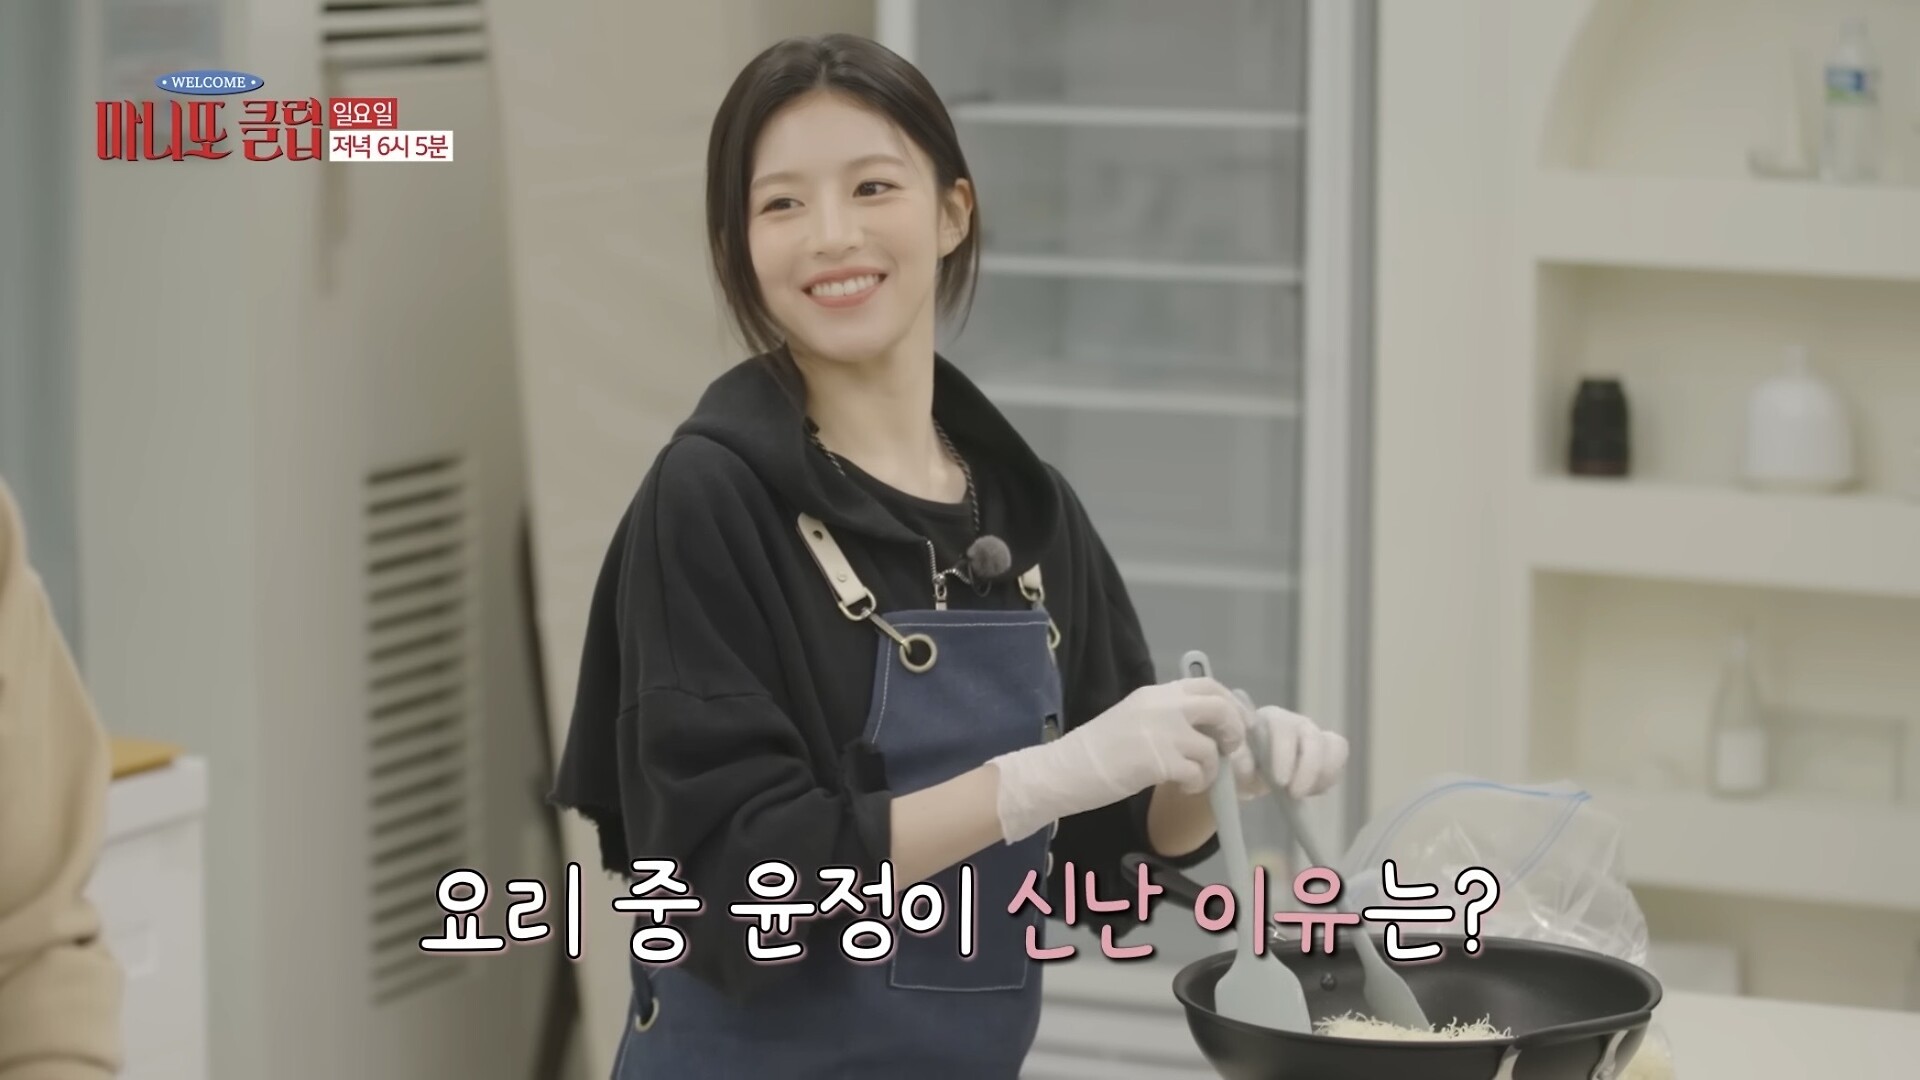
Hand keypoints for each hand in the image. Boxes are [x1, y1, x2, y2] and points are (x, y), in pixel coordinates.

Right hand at [988, 677, 1248, 843]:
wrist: (1066, 769)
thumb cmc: (1097, 749)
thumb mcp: (1133, 718)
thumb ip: (1164, 716)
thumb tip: (1202, 730)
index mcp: (1155, 693)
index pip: (1207, 685)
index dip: (1230, 704)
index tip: (1236, 724)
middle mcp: (1163, 706)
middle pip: (1219, 707)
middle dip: (1233, 729)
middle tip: (1229, 750)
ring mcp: (1162, 732)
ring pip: (1211, 747)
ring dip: (1212, 768)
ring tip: (1195, 778)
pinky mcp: (1160, 761)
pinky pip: (1198, 772)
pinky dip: (1198, 784)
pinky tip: (1184, 788)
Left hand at [1226, 690, 1348, 800]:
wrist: (1247, 770)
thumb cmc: (1238, 762)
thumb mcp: (1231, 762)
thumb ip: (1237, 760)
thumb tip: (1247, 768)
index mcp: (1269, 718)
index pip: (1283, 728)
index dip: (1284, 754)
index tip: (1279, 782)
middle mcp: (1296, 723)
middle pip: (1313, 737)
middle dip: (1308, 769)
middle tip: (1295, 794)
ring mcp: (1315, 735)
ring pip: (1334, 746)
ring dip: (1322, 774)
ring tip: (1301, 793)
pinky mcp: (1328, 750)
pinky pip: (1339, 759)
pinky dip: (1329, 778)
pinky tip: (1310, 791)